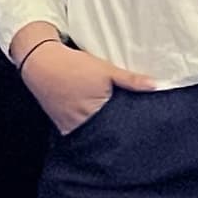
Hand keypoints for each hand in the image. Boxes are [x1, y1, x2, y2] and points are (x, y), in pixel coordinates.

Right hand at [21, 37, 152, 136]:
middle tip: (131, 127)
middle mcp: (81, 126)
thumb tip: (156, 86)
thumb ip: (131, 80)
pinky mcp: (62, 126)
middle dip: (117, 131)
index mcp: (95, 115)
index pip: (119, 129)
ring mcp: (70, 128)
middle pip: (106, 134)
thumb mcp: (106, 70)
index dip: (130, 128)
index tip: (141, 129)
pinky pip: (80, 132)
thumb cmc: (74, 66)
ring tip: (115, 124)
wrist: (41, 63)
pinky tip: (96, 120)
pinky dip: (89, 128)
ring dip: (103, 130)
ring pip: (93, 134)